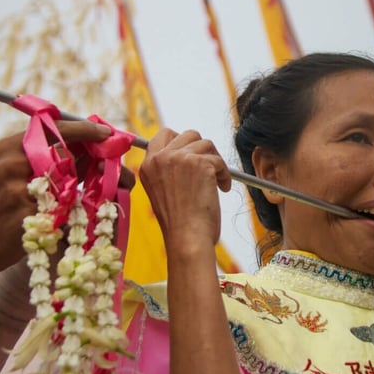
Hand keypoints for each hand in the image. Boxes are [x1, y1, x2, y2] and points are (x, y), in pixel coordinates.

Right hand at [0, 120, 112, 281]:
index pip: (52, 129)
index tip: (106, 131)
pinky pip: (61, 207)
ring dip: (83, 182)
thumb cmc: (1, 208)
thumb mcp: (17, 176)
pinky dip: (71, 208)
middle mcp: (10, 162)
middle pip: (64, 149)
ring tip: (95, 185)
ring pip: (66, 178)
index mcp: (8, 147)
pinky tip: (74, 213)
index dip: (83, 129)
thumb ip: (48, 160)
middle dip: (91, 152)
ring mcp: (16, 187)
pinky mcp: (25, 213)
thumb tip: (89, 149)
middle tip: (110, 156)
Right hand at [139, 129, 230, 246]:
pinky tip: (222, 188)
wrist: (187, 238)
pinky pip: (219, 160)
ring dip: (216, 162)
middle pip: (188, 134)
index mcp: (148, 166)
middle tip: (209, 168)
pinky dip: (225, 174)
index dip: (181, 141)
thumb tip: (188, 155)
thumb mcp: (162, 192)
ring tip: (217, 182)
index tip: (193, 155)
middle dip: (202, 150)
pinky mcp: (199, 163)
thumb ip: (168, 171)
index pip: (163, 134)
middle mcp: (161, 158)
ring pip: (206, 144)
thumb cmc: (178, 223)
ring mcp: (179, 159)